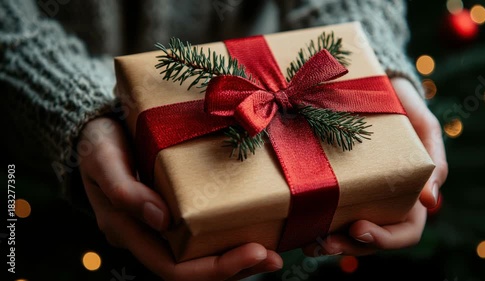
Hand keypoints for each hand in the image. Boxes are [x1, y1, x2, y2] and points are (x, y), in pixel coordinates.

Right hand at [78, 117, 282, 279]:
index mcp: (128, 233)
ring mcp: (161, 227)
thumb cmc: (98, 144)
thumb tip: (162, 221)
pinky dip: (228, 236)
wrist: (96, 132)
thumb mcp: (103, 160)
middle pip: (193, 270)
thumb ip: (124, 191)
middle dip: (235, 269)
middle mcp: (148, 237)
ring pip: (200, 257)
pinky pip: (202, 234)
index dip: (214, 269)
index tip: (255, 251)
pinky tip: (254, 228)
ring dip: (237, 260)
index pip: (173, 269)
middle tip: (274, 257)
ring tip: (274, 252)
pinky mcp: (175, 211)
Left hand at [302, 78, 447, 255]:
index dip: (385, 239)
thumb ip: (434, 160)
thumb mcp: (424, 127)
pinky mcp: (329, 183)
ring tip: (306, 242)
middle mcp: (380, 201)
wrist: (370, 83)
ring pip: (343, 233)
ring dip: (325, 243)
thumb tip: (433, 201)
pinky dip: (310, 222)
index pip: (405, 232)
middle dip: (347, 246)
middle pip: (369, 241)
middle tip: (324, 243)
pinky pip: (322, 210)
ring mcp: (353, 193)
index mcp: (409, 196)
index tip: (359, 228)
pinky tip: (296, 224)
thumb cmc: (403, 106)